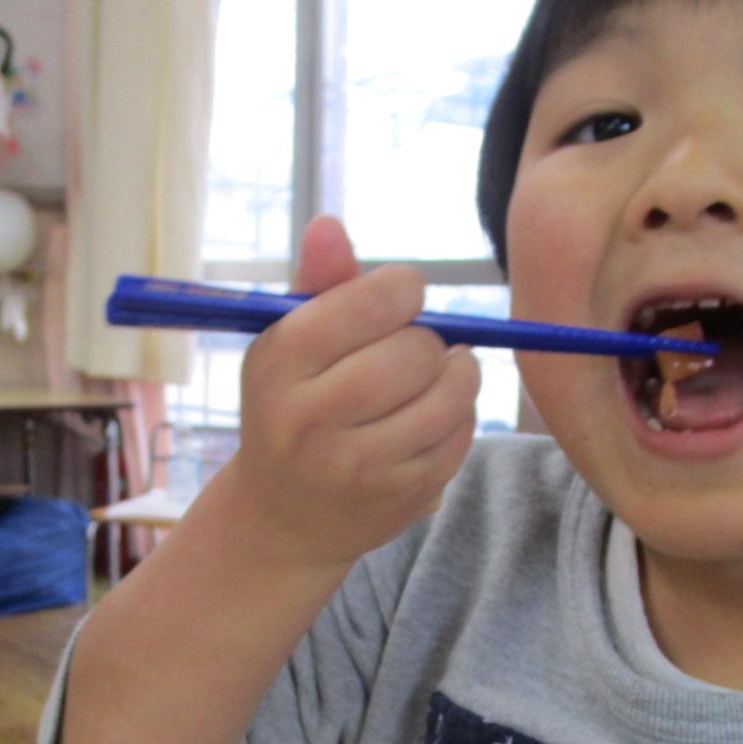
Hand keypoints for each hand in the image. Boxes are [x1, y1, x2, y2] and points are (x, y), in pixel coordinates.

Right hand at [221, 215, 481, 569]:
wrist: (284, 518)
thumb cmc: (292, 407)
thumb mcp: (287, 344)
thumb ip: (318, 284)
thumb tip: (329, 225)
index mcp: (280, 364)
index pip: (371, 301)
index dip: (403, 289)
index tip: (399, 297)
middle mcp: (312, 418)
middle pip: (416, 350)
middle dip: (425, 339)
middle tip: (407, 349)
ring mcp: (359, 465)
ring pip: (451, 393)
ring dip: (454, 375)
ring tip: (432, 376)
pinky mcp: (400, 497)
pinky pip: (462, 436)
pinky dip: (458, 418)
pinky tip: (430, 418)